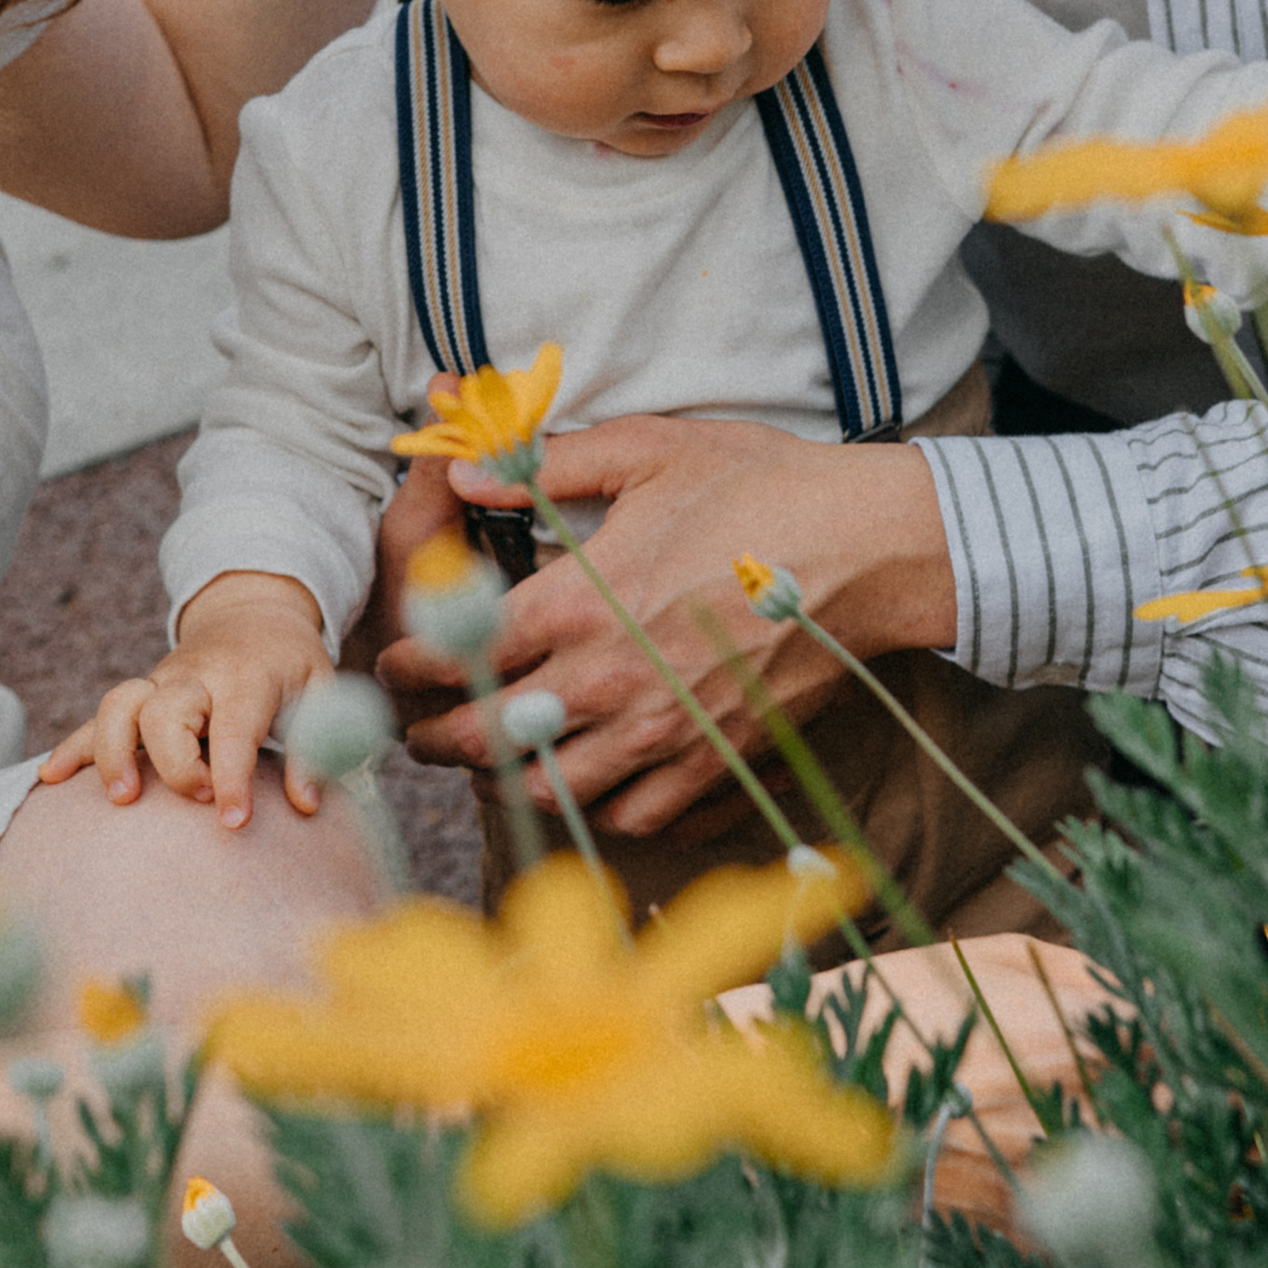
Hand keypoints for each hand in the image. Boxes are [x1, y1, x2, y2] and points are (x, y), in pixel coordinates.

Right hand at [40, 575, 332, 827]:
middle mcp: (195, 676)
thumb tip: (307, 805)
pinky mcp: (139, 696)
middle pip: (165, 711)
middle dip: (173, 762)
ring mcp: (160, 682)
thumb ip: (317, 745)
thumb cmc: (289, 662)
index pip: (234, 726)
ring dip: (112, 751)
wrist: (251, 612)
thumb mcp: (322, 689)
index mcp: (246, 676)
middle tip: (195, 797)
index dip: (231, 775)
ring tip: (120, 799)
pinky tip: (51, 778)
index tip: (232, 821)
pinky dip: (72, 745)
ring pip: (120, 705)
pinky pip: (96, 718)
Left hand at [373, 416, 953, 838]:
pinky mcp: (715, 762)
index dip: (413, 664)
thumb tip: (463, 472)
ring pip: (554, 790)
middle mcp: (610, 683)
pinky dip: (599, 808)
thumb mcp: (646, 452)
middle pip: (489, 740)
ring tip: (493, 765)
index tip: (397, 662)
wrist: (870, 549)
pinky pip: (637, 815)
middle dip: (439, 741)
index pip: (461, 651)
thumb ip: (545, 468)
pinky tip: (588, 784)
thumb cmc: (760, 488)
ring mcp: (664, 733)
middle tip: (420, 733)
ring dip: (510, 781)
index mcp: (580, 604)